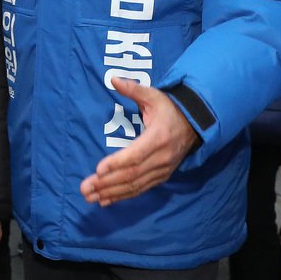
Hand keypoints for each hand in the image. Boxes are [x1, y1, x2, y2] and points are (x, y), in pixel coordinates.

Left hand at [79, 79, 199, 205]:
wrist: (195, 125)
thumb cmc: (170, 109)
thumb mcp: (154, 96)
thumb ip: (134, 89)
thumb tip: (113, 79)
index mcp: (159, 137)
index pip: (136, 154)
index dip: (117, 163)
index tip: (98, 170)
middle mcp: (162, 157)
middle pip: (132, 174)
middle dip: (107, 183)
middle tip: (85, 188)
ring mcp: (163, 170)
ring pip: (135, 185)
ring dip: (111, 193)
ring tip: (90, 197)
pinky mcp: (162, 177)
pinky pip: (141, 189)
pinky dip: (123, 196)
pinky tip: (105, 200)